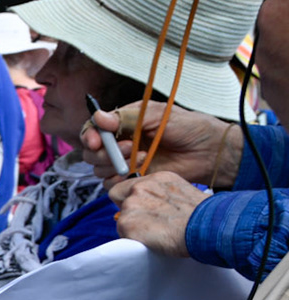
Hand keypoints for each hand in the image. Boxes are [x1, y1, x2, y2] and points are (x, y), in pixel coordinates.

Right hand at [82, 103, 236, 186]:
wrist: (208, 152)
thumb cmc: (189, 128)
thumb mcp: (158, 115)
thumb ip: (126, 118)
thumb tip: (98, 118)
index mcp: (125, 123)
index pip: (94, 129)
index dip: (90, 136)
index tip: (96, 141)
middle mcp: (121, 142)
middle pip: (91, 152)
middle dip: (105, 153)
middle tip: (129, 149)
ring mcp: (126, 162)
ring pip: (99, 169)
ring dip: (116, 165)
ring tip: (143, 157)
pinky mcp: (132, 178)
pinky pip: (111, 184)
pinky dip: (119, 180)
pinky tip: (138, 172)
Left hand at [109, 171, 204, 258]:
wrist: (205, 226)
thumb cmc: (200, 216)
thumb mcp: (181, 194)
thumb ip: (160, 195)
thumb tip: (152, 206)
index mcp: (156, 178)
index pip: (128, 185)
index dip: (130, 197)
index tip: (142, 209)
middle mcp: (141, 187)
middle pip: (117, 197)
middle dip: (127, 209)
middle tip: (146, 222)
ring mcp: (132, 204)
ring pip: (120, 217)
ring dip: (132, 226)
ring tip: (155, 232)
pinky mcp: (127, 222)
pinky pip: (122, 233)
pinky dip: (132, 238)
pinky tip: (151, 238)